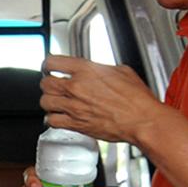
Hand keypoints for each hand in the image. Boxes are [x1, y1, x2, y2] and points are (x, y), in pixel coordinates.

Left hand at [39, 54, 159, 143]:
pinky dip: (52, 119)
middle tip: (51, 84)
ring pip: (45, 102)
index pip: (53, 62)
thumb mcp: (121, 72)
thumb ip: (101, 69)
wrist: (141, 120)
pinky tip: (58, 117)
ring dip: (48, 101)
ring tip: (54, 102)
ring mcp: (75, 107)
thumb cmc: (136, 99)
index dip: (48, 64)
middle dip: (47, 83)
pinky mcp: (77, 124)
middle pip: (45, 83)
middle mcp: (77, 87)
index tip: (50, 67)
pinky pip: (52, 121)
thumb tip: (96, 71)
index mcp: (86, 70)